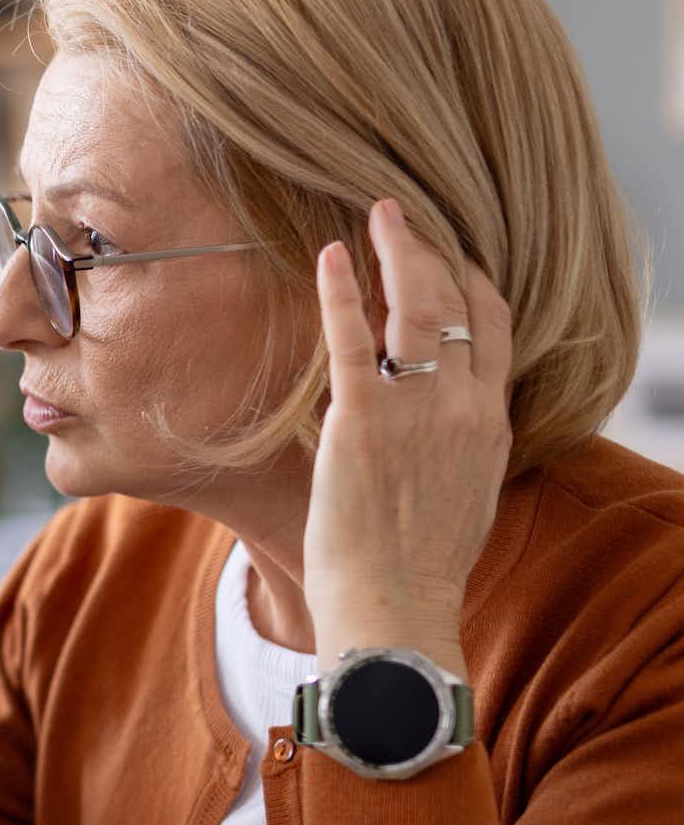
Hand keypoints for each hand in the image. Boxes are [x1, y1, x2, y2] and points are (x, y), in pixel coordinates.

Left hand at [305, 199, 515, 675]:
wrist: (399, 610)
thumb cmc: (417, 567)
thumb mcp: (463, 495)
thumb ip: (458, 447)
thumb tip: (439, 423)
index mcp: (491, 425)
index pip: (496, 329)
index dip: (473, 280)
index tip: (450, 250)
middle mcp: (465, 409)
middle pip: (460, 303)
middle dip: (432, 249)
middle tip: (400, 214)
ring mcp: (418, 412)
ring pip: (417, 307)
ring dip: (396, 252)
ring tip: (375, 216)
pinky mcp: (364, 423)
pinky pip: (354, 339)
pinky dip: (342, 291)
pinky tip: (329, 257)